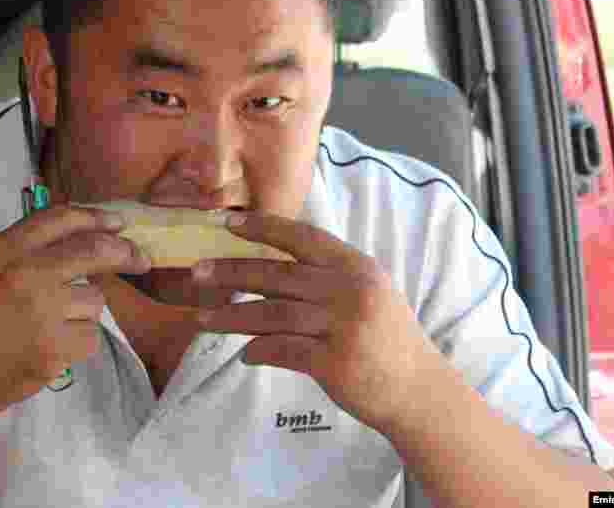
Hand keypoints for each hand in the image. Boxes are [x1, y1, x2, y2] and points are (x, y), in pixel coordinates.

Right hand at [0, 205, 151, 422]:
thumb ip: (29, 248)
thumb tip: (90, 231)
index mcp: (5, 250)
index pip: (62, 219)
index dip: (97, 217)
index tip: (118, 223)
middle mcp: (25, 275)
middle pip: (95, 251)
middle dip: (125, 253)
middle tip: (139, 258)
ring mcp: (42, 314)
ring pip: (95, 300)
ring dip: (84, 311)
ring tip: (50, 324)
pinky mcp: (55, 350)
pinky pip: (91, 336)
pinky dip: (78, 342)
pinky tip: (50, 346)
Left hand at [190, 211, 444, 433]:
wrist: (418, 390)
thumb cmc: (386, 339)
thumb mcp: (368, 292)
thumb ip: (328, 276)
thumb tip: (271, 265)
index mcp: (355, 267)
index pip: (302, 237)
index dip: (262, 228)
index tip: (225, 223)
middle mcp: (349, 290)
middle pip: (277, 275)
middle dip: (231, 272)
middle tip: (195, 273)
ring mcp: (342, 326)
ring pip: (271, 314)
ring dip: (230, 316)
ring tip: (200, 319)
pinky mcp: (334, 362)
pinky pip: (281, 350)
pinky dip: (257, 351)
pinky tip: (244, 354)